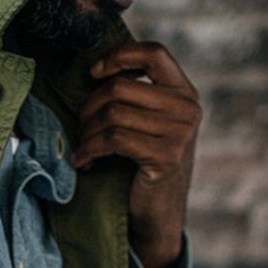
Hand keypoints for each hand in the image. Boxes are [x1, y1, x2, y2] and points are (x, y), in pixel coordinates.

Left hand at [71, 41, 200, 267]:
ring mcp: (180, 133)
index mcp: (184, 93)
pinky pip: (113, 139)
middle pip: (121, 86)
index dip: (118, 56)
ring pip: (113, 113)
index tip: (93, 74)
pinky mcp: (165, 157)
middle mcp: (188, 108)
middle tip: (80, 128)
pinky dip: (89, 150)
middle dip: (89, 107)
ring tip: (83, 147)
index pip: (154, 53)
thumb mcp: (146, 124)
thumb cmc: (142, 166)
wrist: (157, 214)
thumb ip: (134, 97)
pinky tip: (83, 162)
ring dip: (87, 132)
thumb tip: (91, 72)